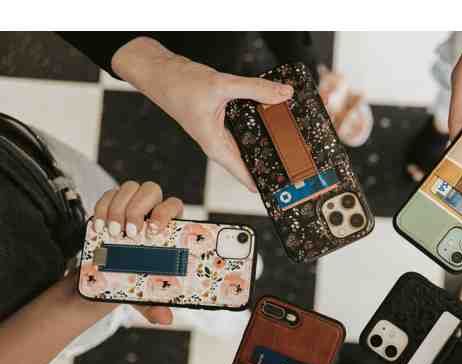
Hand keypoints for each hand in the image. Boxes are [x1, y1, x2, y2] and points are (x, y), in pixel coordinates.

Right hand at [93, 180, 183, 325]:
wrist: (107, 277)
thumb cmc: (136, 282)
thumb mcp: (143, 295)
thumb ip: (154, 304)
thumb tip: (165, 319)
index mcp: (170, 228)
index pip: (175, 205)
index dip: (166, 212)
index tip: (154, 230)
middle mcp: (153, 211)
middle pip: (152, 190)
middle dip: (138, 208)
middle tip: (128, 234)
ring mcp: (132, 204)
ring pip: (129, 188)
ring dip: (119, 207)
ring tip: (112, 233)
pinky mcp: (112, 204)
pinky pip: (108, 194)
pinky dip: (102, 207)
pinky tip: (98, 227)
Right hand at [112, 37, 293, 191]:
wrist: (158, 71)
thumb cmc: (177, 85)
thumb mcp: (221, 86)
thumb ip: (255, 89)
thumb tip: (283, 94)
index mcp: (215, 146)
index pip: (244, 175)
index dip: (264, 183)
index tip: (285, 188)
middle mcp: (217, 143)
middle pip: (248, 162)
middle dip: (270, 164)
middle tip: (297, 168)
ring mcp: (219, 133)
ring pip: (247, 146)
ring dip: (265, 146)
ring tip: (291, 148)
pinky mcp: (220, 121)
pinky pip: (243, 130)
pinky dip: (257, 127)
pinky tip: (272, 120)